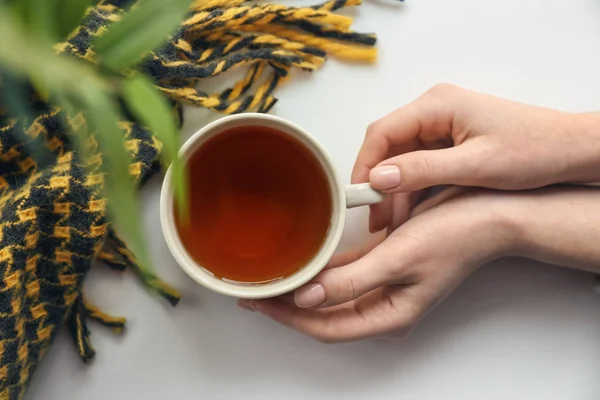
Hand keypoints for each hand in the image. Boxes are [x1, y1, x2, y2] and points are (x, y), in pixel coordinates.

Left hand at [239, 187, 518, 341]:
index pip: (324, 326)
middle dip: (288, 305)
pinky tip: (306, 258)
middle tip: (255, 289)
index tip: (257, 301)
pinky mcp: (386, 264)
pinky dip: (323, 269)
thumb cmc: (454, 236)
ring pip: (331, 293)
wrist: (490, 213)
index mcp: (388, 315)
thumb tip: (307, 298)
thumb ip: (350, 282)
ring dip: (303, 286)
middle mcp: (384, 305)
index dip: (286, 317)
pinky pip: (345, 272)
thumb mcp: (398, 260)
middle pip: (323, 314)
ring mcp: (385, 286)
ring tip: (273, 275)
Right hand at [356, 84, 599, 232]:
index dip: (364, 165)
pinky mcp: (449, 141)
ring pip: (401, 158)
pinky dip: (411, 187)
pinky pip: (418, 163)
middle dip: (378, 182)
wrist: (570, 150)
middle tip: (376, 217)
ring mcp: (442, 125)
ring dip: (393, 189)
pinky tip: (409, 212)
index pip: (382, 133)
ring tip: (391, 223)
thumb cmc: (534, 150)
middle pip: (388, 146)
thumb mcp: (475, 166)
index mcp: (437, 106)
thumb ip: (423, 170)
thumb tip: (379, 177)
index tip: (358, 196)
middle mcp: (434, 110)